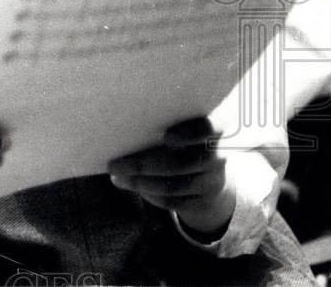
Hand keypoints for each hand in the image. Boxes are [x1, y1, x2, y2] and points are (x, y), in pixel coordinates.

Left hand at [108, 117, 234, 238]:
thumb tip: (115, 138)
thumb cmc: (180, 144)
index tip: (167, 137)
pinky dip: (150, 195)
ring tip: (119, 177)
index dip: (191, 133)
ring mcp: (213, 181)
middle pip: (180, 163)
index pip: (208, 128)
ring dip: (141, 183)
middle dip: (143, 165)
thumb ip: (155, 129)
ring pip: (174, 186)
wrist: (208, 177)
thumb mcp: (176, 131)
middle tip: (115, 165)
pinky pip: (174, 201)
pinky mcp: (204, 202)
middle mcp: (216, 156)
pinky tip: (133, 186)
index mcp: (210, 130)